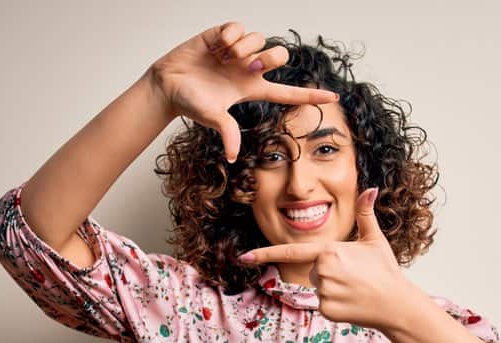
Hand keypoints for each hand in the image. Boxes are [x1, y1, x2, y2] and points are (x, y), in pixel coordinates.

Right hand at [149, 21, 338, 161]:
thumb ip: (225, 131)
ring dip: (246, 47)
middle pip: (280, 56)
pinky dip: (231, 35)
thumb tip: (231, 156)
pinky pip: (239, 27)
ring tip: (224, 57)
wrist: (167, 84)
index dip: (310, 95)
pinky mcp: (223, 35)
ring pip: (260, 39)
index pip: (288, 93)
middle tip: (250, 66)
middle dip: (271, 58)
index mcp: (252, 89)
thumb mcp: (211, 117)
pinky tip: (218, 46)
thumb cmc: (190, 103)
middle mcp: (249, 69)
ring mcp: (237, 51)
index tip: (334, 97)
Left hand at [238, 188, 417, 329]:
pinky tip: (353, 303)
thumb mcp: (374, 240)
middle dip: (330, 273)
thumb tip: (371, 189)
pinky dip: (336, 305)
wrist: (396, 304)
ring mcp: (323, 292)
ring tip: (356, 289)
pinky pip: (323, 305)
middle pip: (313, 270)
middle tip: (355, 276)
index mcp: (329, 250)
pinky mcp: (326, 310)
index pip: (292, 251)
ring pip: (318, 288)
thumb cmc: (385, 270)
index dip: (265, 254)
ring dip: (333, 289)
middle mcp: (323, 270)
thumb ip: (365, 214)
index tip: (243, 257)